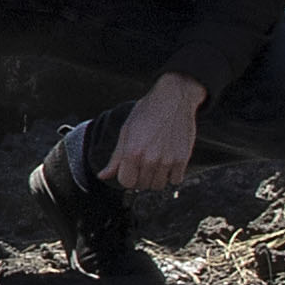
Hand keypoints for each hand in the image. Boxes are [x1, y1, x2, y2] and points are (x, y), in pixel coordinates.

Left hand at [104, 76, 214, 195]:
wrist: (173, 98)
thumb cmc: (147, 112)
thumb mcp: (126, 131)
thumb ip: (115, 158)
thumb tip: (102, 176)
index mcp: (131, 152)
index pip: (126, 182)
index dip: (127, 176)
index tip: (131, 169)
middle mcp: (149, 159)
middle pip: (142, 185)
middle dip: (141, 177)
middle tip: (145, 162)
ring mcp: (167, 161)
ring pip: (159, 186)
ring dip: (156, 178)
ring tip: (157, 162)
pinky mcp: (182, 159)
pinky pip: (175, 181)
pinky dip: (172, 175)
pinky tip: (169, 161)